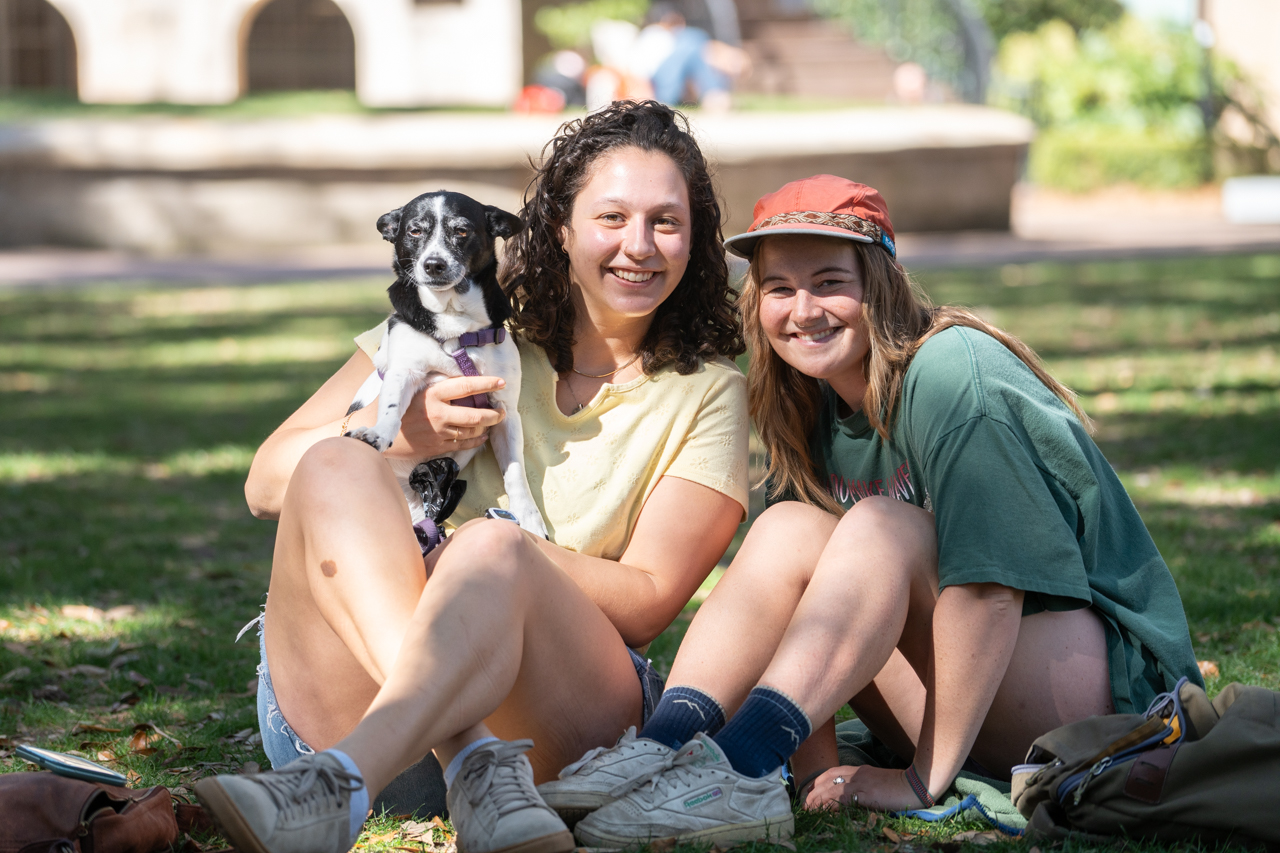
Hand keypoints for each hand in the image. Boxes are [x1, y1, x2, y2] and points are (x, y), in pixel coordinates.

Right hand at [382, 375, 505, 460]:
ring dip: (486, 427)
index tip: (501, 382)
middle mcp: (438, 413)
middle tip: (503, 410)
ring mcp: (438, 432)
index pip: (466, 386)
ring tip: (493, 421)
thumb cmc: (396, 406)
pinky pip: (463, 444)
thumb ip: (436, 384)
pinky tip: (482, 435)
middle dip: (494, 414)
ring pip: (472, 431)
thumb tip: (460, 377)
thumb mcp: (414, 388)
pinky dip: (476, 440)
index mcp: (433, 394)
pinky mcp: (436, 446)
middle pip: (475, 415)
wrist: (377, 433)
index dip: (486, 384)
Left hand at [802, 765, 922, 811]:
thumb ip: (864, 787)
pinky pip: (843, 797)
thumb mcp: (878, 783)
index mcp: (859, 770)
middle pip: (827, 779)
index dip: (817, 781)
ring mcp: (861, 782)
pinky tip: (824, 811)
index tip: (808, 791)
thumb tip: (851, 797)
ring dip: (817, 799)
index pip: (831, 772)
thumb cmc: (901, 787)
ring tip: (808, 810)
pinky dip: (831, 804)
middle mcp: (857, 773)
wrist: (918, 783)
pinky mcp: (867, 793)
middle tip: (803, 804)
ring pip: (831, 788)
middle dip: (812, 791)